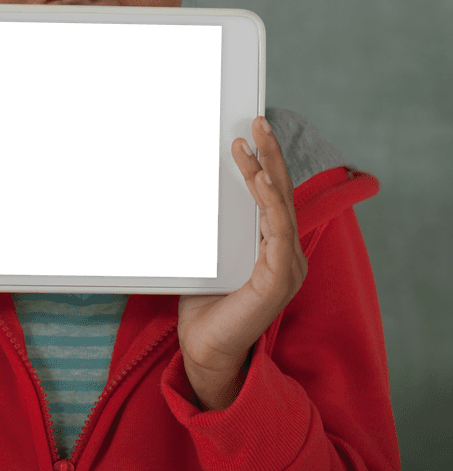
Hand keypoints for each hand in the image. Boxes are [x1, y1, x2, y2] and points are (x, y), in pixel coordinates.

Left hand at [177, 116, 307, 408]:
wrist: (203, 349)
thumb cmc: (204, 303)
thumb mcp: (206, 251)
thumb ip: (209, 223)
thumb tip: (183, 180)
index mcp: (272, 246)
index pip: (272, 195)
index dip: (265, 161)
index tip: (251, 131)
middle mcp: (285, 254)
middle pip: (281, 193)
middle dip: (271, 154)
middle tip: (259, 121)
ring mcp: (286, 267)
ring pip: (280, 207)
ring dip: (266, 171)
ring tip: (252, 143)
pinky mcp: (279, 281)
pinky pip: (278, 234)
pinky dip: (270, 204)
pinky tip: (261, 182)